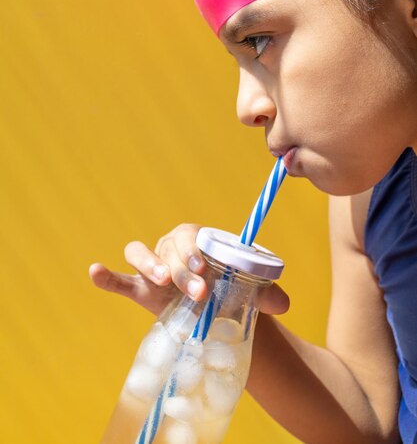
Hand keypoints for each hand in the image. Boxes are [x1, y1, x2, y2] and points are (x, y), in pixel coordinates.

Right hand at [89, 223, 289, 316]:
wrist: (215, 308)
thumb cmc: (231, 290)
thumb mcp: (249, 291)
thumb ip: (267, 294)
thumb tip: (285, 304)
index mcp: (196, 240)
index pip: (188, 235)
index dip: (192, 250)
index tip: (204, 269)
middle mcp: (171, 248)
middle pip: (167, 248)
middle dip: (181, 269)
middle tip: (199, 293)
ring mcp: (153, 268)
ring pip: (140, 253)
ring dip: (149, 264)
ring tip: (162, 282)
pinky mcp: (141, 289)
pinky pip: (121, 279)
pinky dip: (107, 276)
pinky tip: (95, 272)